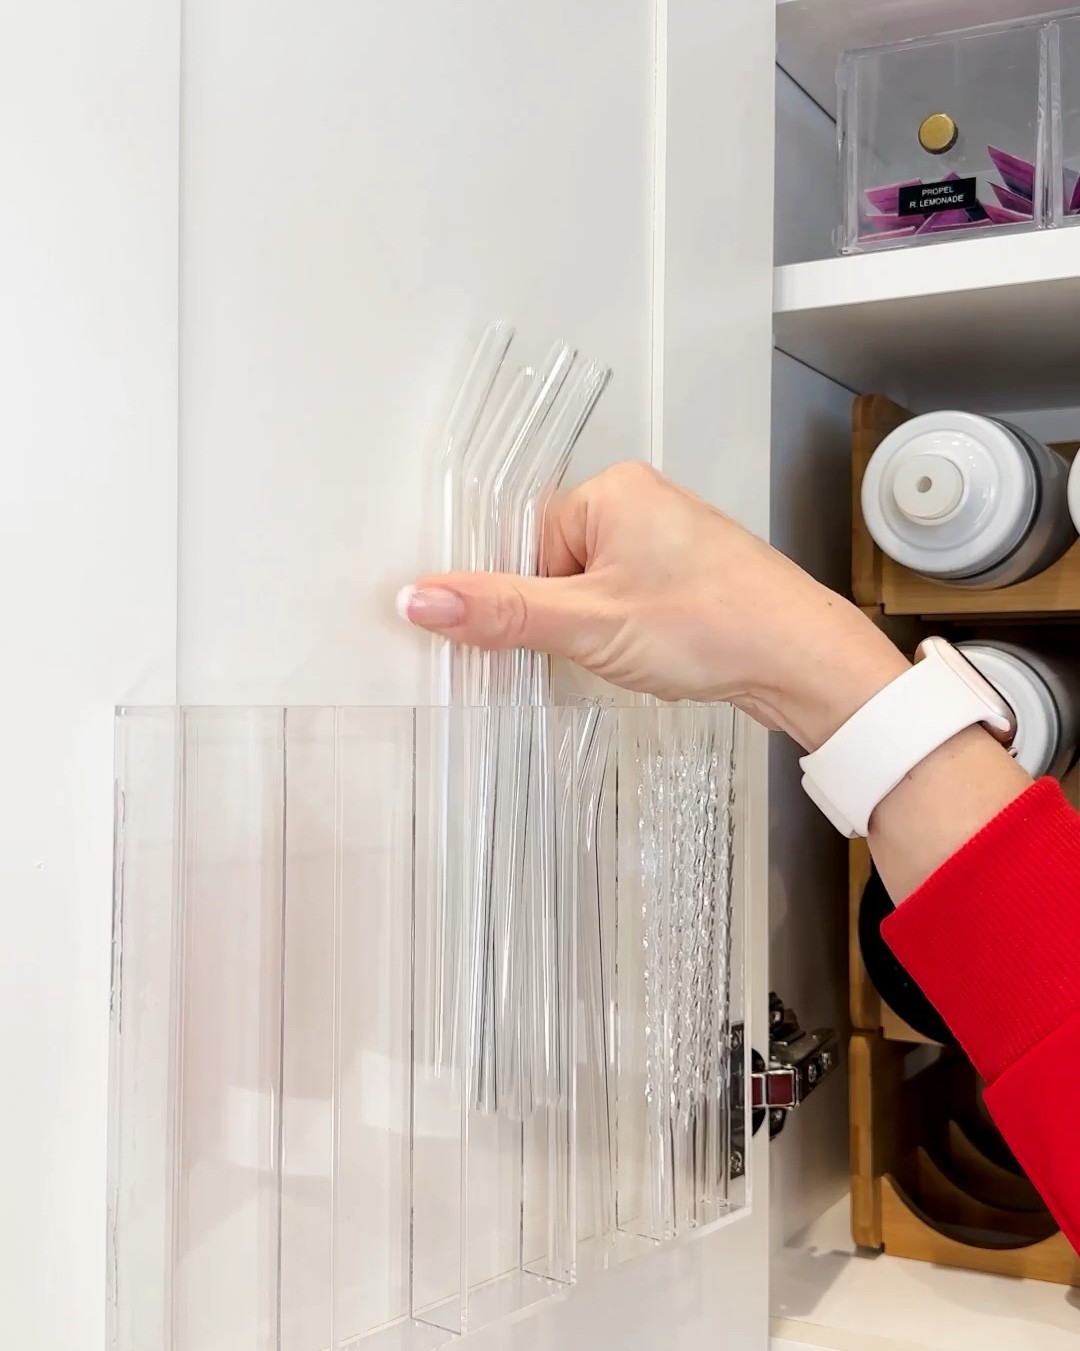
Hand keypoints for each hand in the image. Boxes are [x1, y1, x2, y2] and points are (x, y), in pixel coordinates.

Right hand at [396, 462, 908, 750]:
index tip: (530, 639)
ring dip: (592, 628)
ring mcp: (665, 535)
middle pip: (552, 564)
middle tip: (596, 647)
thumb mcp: (589, 624)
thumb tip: (421, 598)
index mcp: (610, 490)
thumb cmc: (710, 626)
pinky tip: (649, 650)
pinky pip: (622, 595)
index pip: (523, 542)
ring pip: (588, 586)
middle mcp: (638, 500)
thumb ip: (502, 612)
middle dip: (561, 616)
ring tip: (634, 648)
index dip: (521, 599)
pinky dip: (621, 629)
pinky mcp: (684, 570)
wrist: (801, 658)